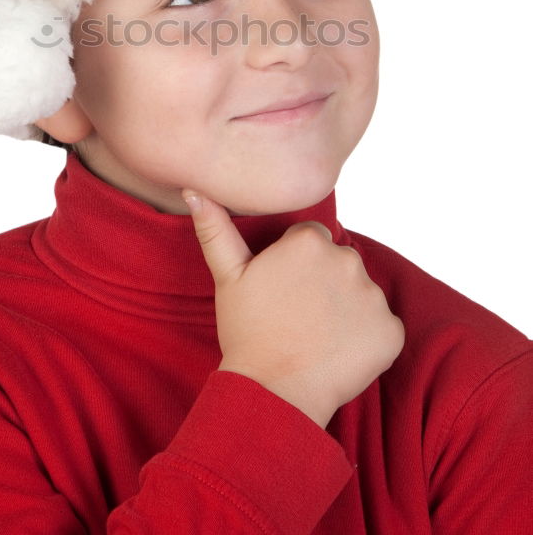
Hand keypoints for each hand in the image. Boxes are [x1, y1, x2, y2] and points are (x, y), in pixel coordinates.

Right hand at [182, 189, 404, 428]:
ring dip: (347, 310)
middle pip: (340, 263)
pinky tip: (340, 353)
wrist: (274, 392)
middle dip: (324, 284)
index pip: (312, 240)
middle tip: (298, 315)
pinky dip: (367, 339)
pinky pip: (382, 327)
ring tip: (317, 336)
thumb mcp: (228, 277)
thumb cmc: (247, 333)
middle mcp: (347, 260)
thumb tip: (194, 192)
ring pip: (361, 294)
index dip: (296, 266)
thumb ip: (216, 230)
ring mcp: (373, 296)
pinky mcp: (390, 331)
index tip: (284, 291)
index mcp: (310, 242)